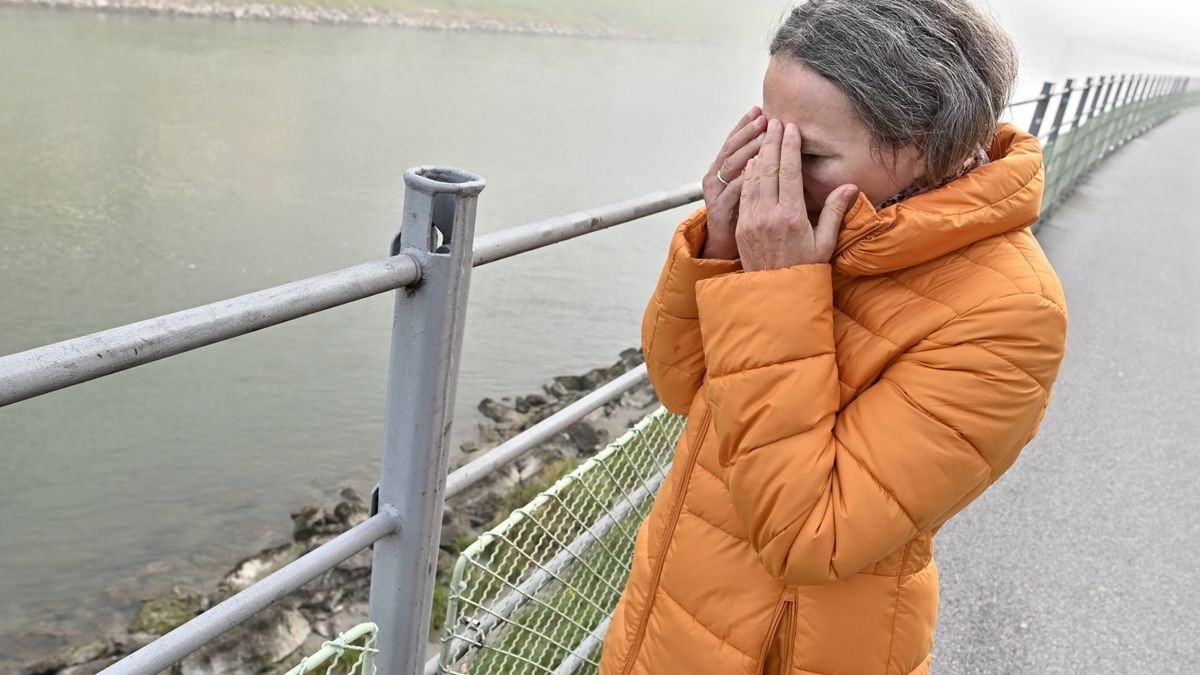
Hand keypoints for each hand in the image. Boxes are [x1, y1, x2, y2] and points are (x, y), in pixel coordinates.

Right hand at [700, 106, 766, 258]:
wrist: (730, 249)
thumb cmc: (746, 219)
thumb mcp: (749, 190)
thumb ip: (758, 168)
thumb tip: (772, 145)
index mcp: (725, 170)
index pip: (735, 141)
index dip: (746, 126)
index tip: (761, 111)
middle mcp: (718, 178)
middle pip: (732, 148)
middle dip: (748, 131)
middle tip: (764, 117)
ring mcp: (717, 194)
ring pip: (731, 165)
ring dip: (747, 149)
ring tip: (764, 136)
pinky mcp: (719, 210)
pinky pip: (732, 191)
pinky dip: (743, 178)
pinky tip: (756, 167)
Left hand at [737, 118, 858, 270]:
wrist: (777, 295)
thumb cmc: (806, 269)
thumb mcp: (825, 242)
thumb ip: (835, 212)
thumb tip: (849, 186)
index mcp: (792, 217)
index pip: (789, 172)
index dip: (789, 147)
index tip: (791, 128)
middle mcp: (768, 215)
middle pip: (768, 168)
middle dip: (771, 142)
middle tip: (774, 121)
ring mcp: (751, 221)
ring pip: (753, 178)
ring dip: (758, 154)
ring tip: (763, 135)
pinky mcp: (742, 227)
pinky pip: (744, 194)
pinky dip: (748, 175)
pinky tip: (752, 162)